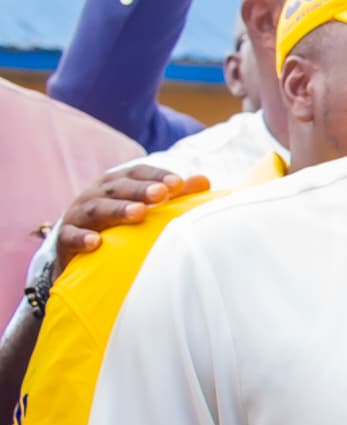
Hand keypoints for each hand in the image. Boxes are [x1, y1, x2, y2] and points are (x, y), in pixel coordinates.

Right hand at [55, 167, 207, 259]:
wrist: (77, 251)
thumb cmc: (119, 225)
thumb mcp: (143, 207)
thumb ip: (172, 196)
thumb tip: (204, 180)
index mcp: (115, 184)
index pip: (135, 173)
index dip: (155, 175)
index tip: (178, 183)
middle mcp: (95, 195)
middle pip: (117, 188)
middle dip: (139, 189)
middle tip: (161, 193)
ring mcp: (78, 216)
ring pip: (95, 209)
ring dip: (117, 210)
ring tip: (138, 213)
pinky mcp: (65, 240)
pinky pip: (71, 237)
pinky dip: (82, 238)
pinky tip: (96, 242)